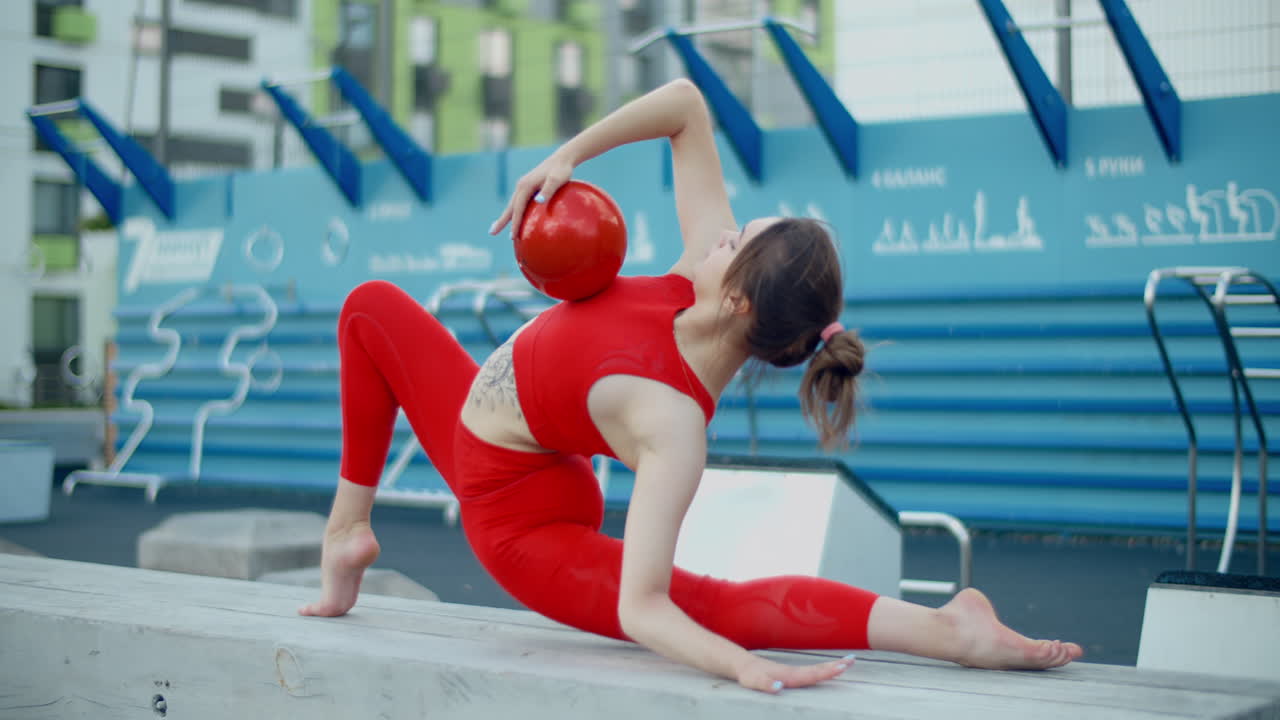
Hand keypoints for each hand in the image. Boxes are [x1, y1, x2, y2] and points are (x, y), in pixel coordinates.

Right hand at [489, 151, 575, 238]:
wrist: (562, 159)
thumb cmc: (562, 170)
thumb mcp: (557, 180)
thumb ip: (548, 190)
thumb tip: (538, 202)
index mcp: (525, 186)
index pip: (518, 209)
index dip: (515, 223)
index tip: (512, 237)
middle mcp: (521, 186)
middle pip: (510, 207)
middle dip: (501, 221)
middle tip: (492, 233)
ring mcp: (523, 186)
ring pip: (512, 205)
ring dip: (505, 217)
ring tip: (497, 227)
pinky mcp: (528, 186)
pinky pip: (519, 202)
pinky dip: (514, 211)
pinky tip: (516, 217)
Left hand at [736, 654, 854, 693]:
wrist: (744, 665)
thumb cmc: (749, 675)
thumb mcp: (754, 682)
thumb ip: (766, 684)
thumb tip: (779, 687)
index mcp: (789, 676)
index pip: (811, 674)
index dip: (826, 672)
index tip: (841, 667)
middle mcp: (794, 672)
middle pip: (819, 669)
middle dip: (836, 666)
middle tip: (853, 660)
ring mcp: (794, 672)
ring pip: (817, 669)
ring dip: (833, 666)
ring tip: (849, 661)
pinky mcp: (793, 674)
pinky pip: (812, 671)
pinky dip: (824, 669)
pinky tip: (831, 669)